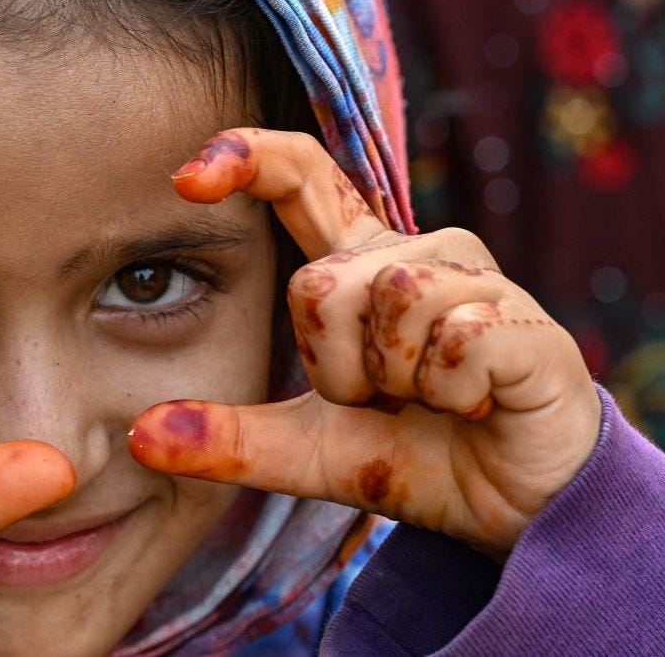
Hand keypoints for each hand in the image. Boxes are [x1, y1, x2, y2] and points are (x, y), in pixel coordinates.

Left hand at [129, 129, 599, 558]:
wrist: (516, 507)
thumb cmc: (419, 456)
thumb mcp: (311, 451)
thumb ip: (235, 438)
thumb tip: (140, 435)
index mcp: (361, 267)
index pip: (303, 176)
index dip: (248, 157)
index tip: (187, 178)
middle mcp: (416, 253)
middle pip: (322, 281)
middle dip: (337, 368)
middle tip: (386, 402)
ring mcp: (475, 278)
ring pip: (389, 301)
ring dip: (396, 381)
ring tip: (434, 401)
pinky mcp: (524, 316)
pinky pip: (454, 341)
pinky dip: (452, 394)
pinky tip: (477, 403)